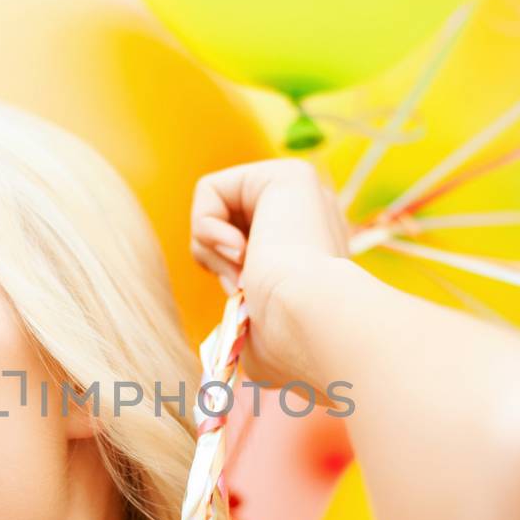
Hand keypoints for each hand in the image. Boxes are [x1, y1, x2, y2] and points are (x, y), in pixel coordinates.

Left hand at [189, 158, 350, 396]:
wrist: (314, 326)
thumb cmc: (290, 346)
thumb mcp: (254, 332)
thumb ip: (243, 310)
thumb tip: (236, 312)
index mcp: (309, 257)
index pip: (244, 254)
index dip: (231, 280)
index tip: (250, 303)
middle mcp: (311, 221)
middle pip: (226, 227)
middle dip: (219, 263)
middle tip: (244, 289)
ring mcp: (306, 196)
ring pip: (214, 209)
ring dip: (212, 251)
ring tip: (246, 272)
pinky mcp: (290, 174)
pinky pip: (209, 189)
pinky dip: (205, 226)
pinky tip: (240, 252)